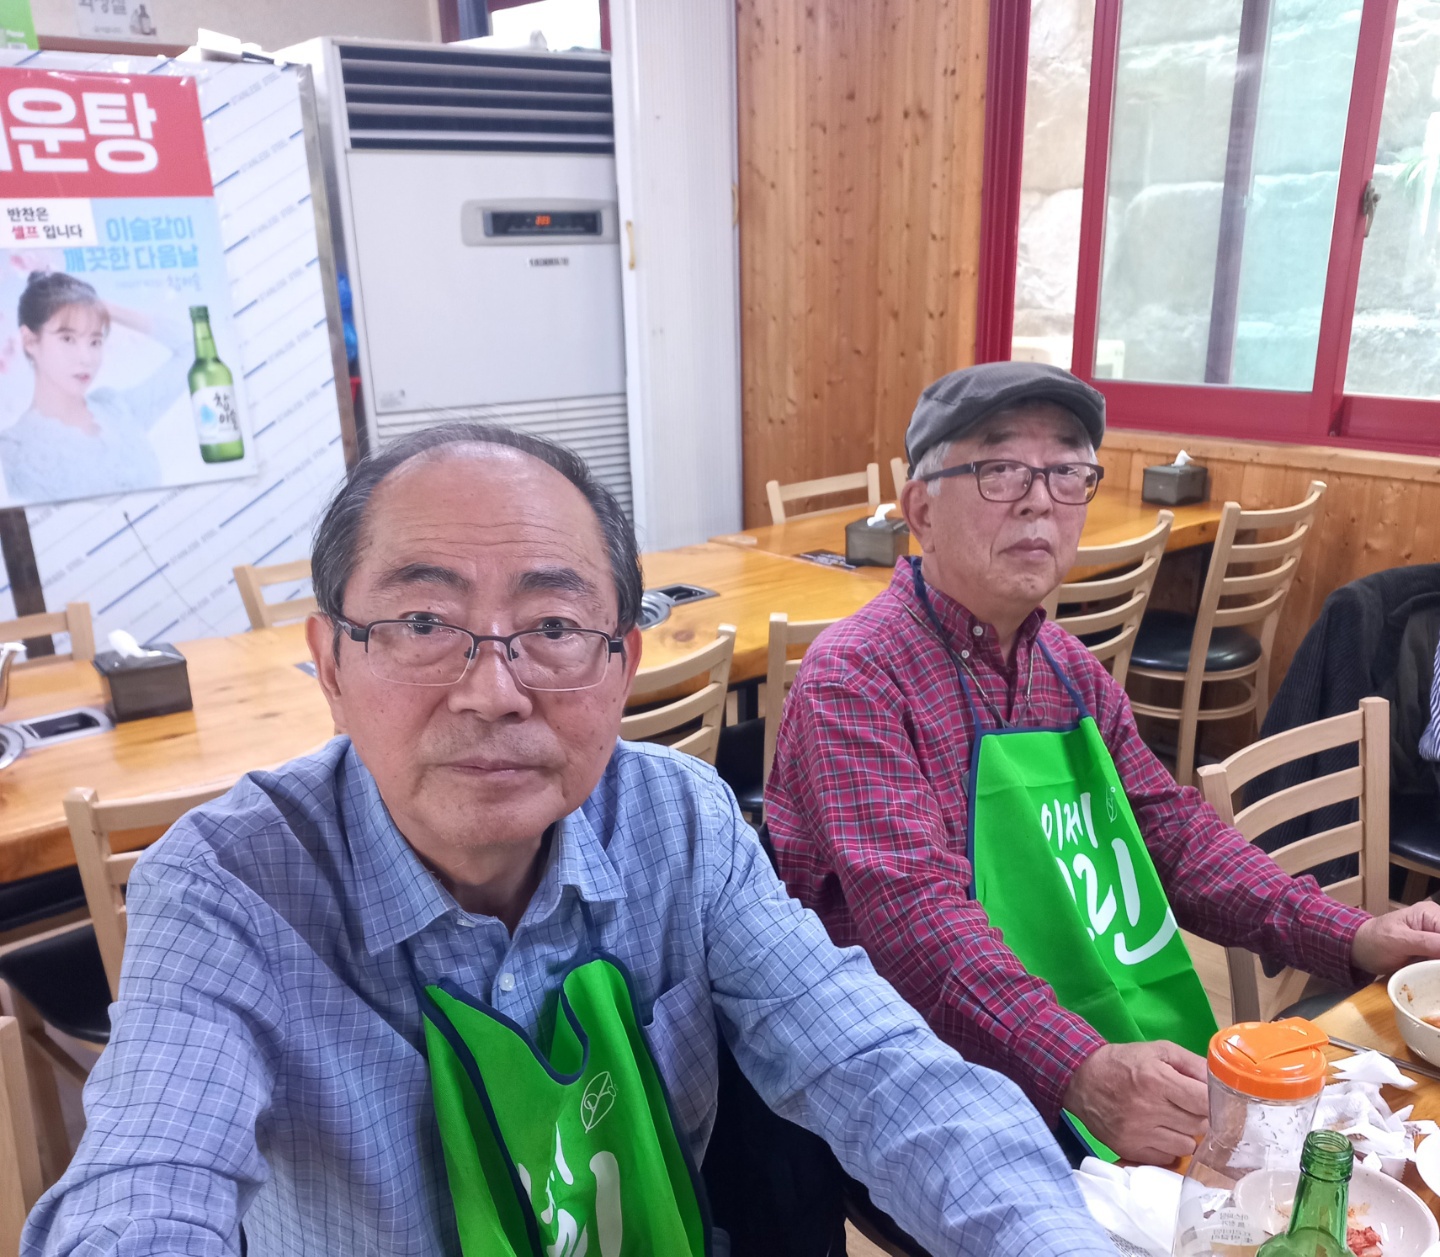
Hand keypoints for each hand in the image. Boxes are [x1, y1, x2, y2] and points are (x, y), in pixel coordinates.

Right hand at [1062, 1041, 1208, 1164]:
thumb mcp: (1157, 1050)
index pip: (1204, 1102)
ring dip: (1185, 1134)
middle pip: (1199, 1125)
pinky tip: (1159, 1132)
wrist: (1080, 1079)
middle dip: (1199, 1116)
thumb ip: (1191, 1063)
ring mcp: (1138, 1133)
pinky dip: (1168, 1147)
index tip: (1208, 1098)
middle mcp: (1148, 1109)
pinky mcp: (1129, 1150)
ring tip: (1172, 1120)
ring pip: (1186, 1146)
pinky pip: (1167, 1158)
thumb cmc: (1123, 1062)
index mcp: (1156, 1080)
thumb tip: (1220, 1081)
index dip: (1212, 1101)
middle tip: (1187, 1106)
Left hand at [1352, 901, 1439, 975]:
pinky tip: (1433, 976)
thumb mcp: (1399, 941)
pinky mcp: (1433, 953)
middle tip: (1432, 968)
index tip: (1437, 962)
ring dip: (1438, 966)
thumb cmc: (1374, 940)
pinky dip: (1437, 969)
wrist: (1359, 950)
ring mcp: (1436, 939)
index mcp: (1430, 914)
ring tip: (1430, 971)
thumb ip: (1428, 943)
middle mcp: (1437, 923)